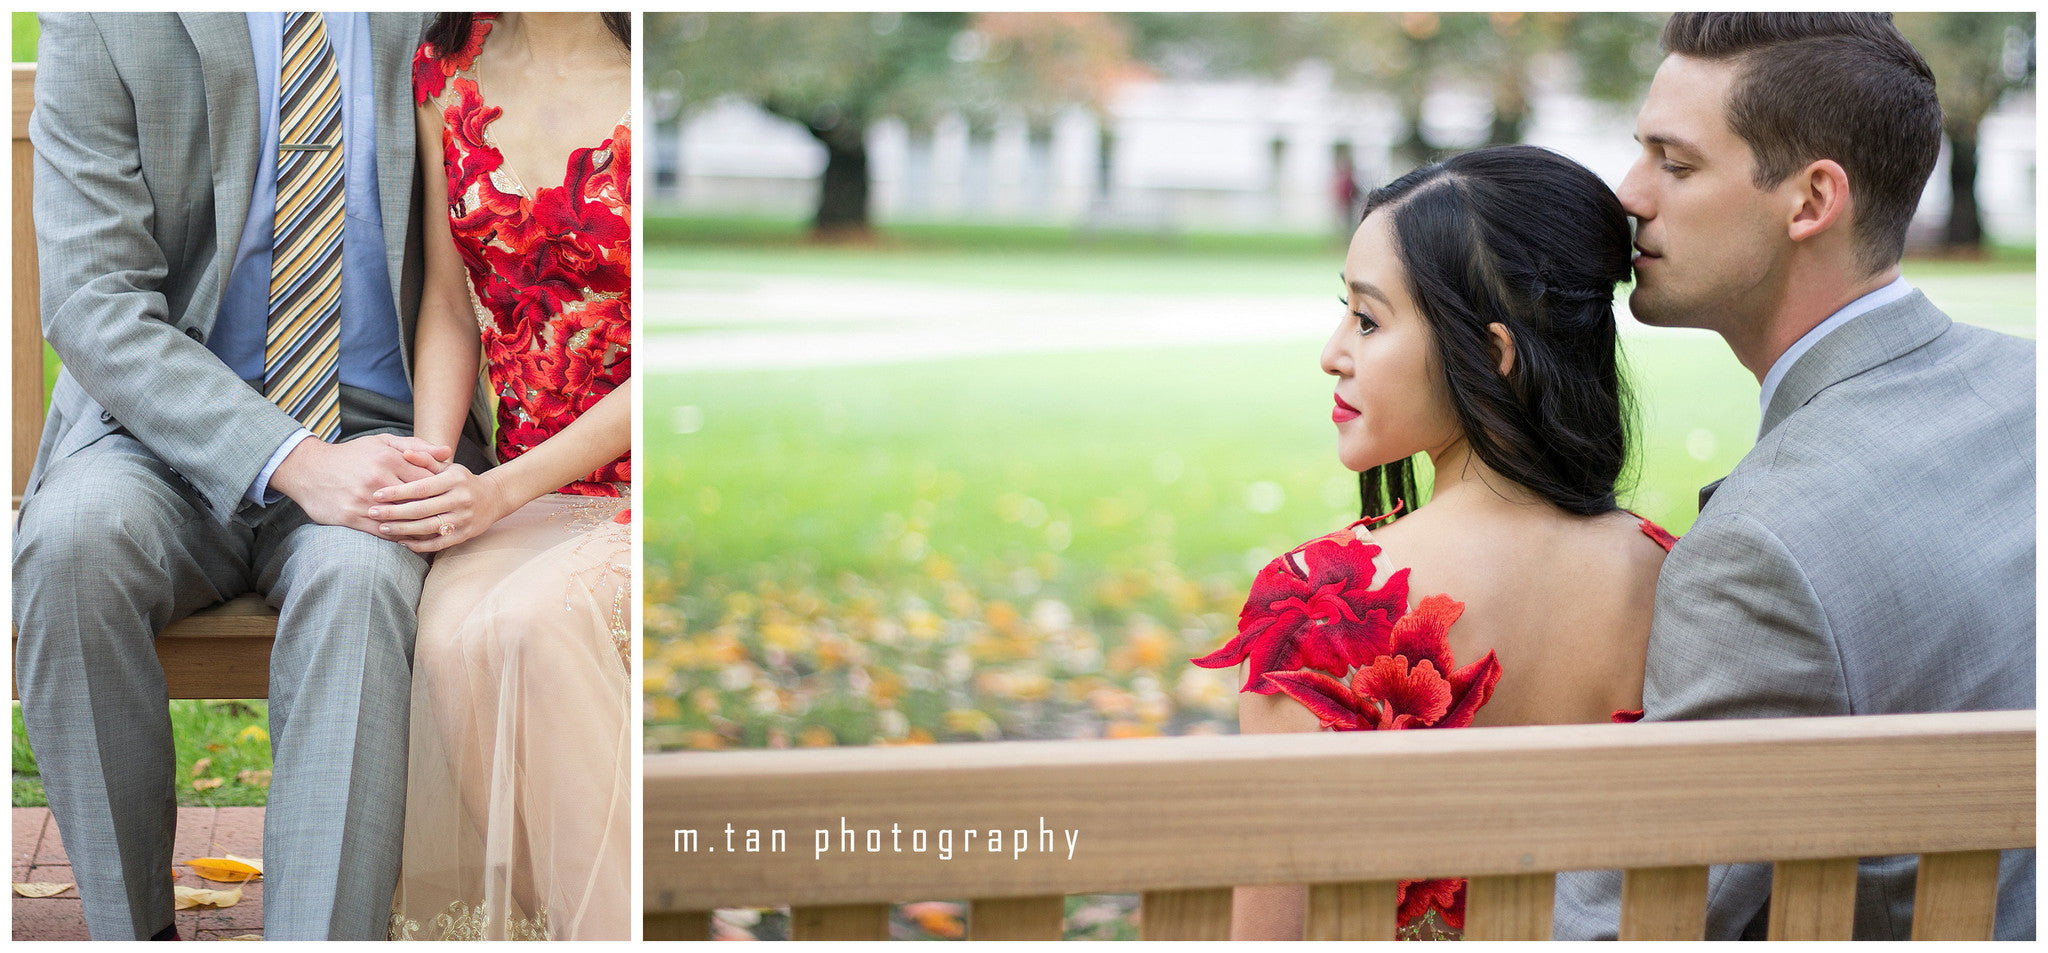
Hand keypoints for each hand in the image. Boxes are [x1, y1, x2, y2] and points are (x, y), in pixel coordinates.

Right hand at [271, 434, 452, 532]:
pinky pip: (382, 531)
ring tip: (437, 533)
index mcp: (387, 459)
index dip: (441, 489)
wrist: (308, 470)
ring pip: (401, 519)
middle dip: (435, 510)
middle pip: (417, 500)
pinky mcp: (351, 517)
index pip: (426, 478)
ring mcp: (364, 500)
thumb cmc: (351, 455)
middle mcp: (377, 479)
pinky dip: (399, 536)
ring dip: (420, 528)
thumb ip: (416, 447)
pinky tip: (411, 538)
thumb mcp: (382, 442)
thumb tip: (448, 452)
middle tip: (451, 518)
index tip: (451, 496)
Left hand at [367, 455, 514, 552]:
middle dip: (394, 512)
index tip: (377, 495)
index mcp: (454, 480)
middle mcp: (460, 499)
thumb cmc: (461, 480)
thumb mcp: (447, 467)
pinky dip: (418, 544)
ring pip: (427, 528)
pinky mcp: (464, 535)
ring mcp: (463, 519)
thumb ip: (425, 459)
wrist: (492, 499)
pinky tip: (401, 541)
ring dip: (402, 529)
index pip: (421, 487)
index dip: (397, 492)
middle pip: (421, 509)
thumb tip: (405, 453)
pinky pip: (437, 543)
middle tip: (372, 512)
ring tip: (382, 527)